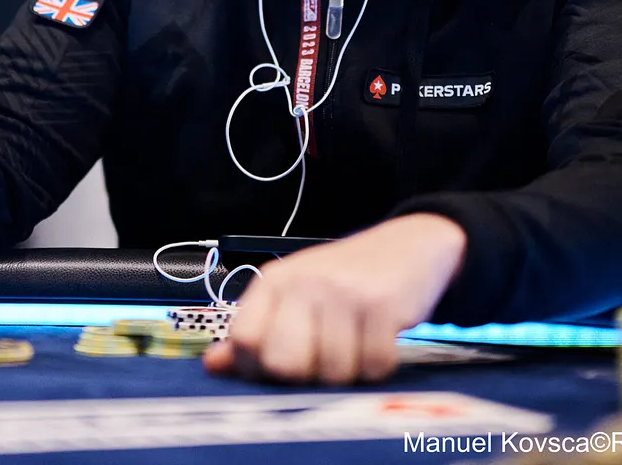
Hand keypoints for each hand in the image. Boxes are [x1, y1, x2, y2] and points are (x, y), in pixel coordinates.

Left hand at [203, 213, 465, 384]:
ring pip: (333, 372)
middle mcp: (304, 283)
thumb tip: (214, 365)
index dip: (256, 367)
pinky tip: (378, 342)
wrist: (407, 246)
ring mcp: (342, 292)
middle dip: (305, 376)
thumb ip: (255, 331)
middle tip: (321, 361)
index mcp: (274, 282)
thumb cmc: (344, 279)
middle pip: (284, 363)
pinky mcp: (381, 305)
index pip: (244, 339)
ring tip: (354, 345)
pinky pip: (373, 366)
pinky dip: (378, 366)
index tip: (276, 367)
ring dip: (348, 372)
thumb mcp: (293, 296)